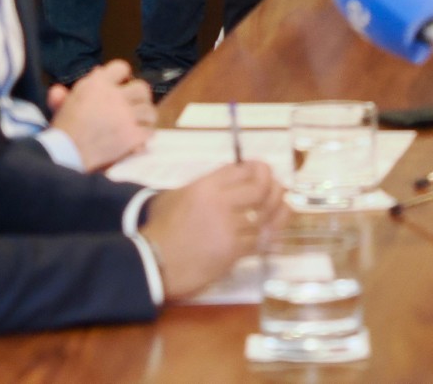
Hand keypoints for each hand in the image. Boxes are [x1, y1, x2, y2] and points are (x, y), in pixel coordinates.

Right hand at [45, 60, 155, 170]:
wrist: (67, 154)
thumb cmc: (64, 128)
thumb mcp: (65, 103)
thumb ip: (82, 84)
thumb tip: (96, 70)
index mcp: (98, 84)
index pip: (121, 67)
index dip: (122, 76)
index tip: (122, 84)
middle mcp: (116, 96)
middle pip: (142, 87)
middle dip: (140, 96)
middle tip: (136, 104)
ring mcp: (126, 115)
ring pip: (149, 110)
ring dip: (145, 117)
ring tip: (140, 122)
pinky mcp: (133, 135)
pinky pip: (149, 130)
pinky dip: (145, 135)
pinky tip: (139, 138)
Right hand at [141, 161, 288, 299]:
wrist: (153, 262)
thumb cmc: (162, 229)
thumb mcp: (177, 195)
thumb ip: (205, 186)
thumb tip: (232, 181)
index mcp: (206, 186)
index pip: (244, 169)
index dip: (260, 170)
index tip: (266, 174)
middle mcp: (220, 202)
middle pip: (261, 189)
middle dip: (274, 190)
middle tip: (278, 194)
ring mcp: (228, 227)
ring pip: (264, 217)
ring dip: (274, 217)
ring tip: (279, 214)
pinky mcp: (232, 251)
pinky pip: (259, 241)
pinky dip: (267, 239)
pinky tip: (271, 238)